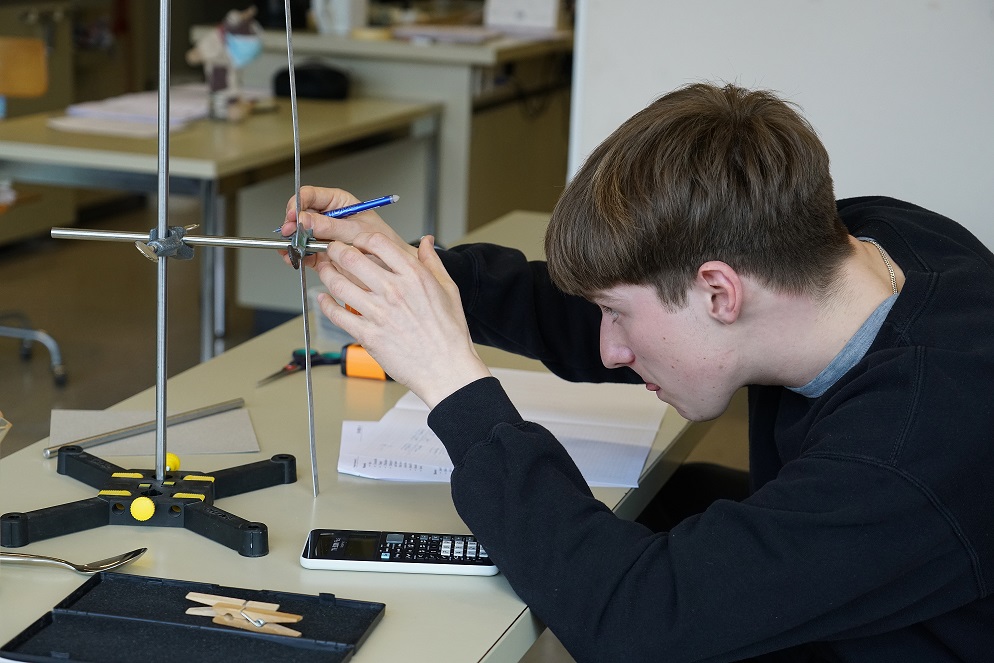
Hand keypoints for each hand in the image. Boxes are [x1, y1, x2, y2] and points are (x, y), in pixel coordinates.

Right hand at [279, 186, 414, 269]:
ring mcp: (324, 236)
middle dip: (292, 223)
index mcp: (338, 203)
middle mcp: (329, 217)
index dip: (298, 203)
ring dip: (292, 241)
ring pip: (300, 235)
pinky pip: (305, 251)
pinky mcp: (322, 253)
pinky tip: (294, 257)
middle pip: (301, 215)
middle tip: (289, 232)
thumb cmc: (384, 243)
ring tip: (290, 247)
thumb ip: (329, 226)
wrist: (393, 266)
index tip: (293, 214)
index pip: (310, 195)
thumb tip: (305, 220)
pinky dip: (298, 255)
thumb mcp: (356, 231)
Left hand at [316, 233, 490, 407]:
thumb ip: (433, 263)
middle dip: (335, 250)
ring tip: (324, 270)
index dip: (361, 237)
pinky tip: (323, 299)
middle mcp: (393, 291)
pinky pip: (336, 314)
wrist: (445, 369)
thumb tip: (427, 242)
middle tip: (332, 251)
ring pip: (338, 283)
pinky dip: (325, 304)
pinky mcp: (367, 334)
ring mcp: (378, 313)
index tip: (356, 241)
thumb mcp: (448, 290)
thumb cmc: (449, 334)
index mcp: (413, 276)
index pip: (377, 242)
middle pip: (351, 258)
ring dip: (326, 273)